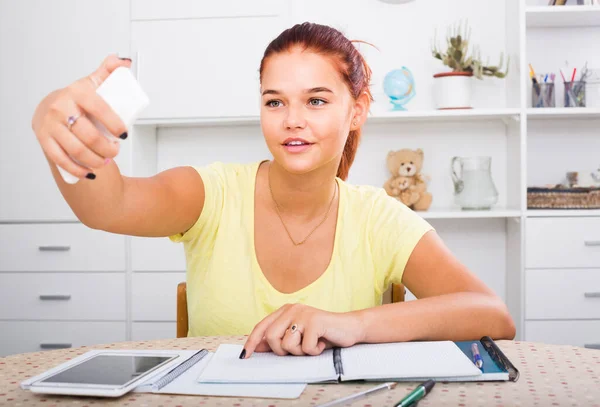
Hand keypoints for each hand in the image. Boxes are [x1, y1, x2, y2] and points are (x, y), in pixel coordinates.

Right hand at [32, 55, 131, 179]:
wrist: (50, 107)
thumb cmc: (77, 98)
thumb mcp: (93, 83)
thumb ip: (108, 71)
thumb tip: (124, 63)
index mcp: (77, 92)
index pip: (100, 109)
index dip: (115, 124)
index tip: (124, 134)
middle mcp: (62, 108)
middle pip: (90, 135)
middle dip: (107, 148)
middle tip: (115, 150)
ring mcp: (51, 125)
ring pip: (77, 150)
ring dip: (96, 160)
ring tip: (106, 160)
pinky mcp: (45, 140)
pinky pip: (62, 160)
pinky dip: (78, 169)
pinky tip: (90, 172)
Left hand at [241, 304, 363, 358]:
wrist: (349, 328)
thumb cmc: (323, 334)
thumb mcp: (298, 337)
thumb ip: (279, 339)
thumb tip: (258, 347)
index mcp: (285, 311)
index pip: (262, 327)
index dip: (252, 342)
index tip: (245, 355)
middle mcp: (292, 309)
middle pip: (272, 338)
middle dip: (283, 351)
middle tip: (298, 349)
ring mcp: (303, 314)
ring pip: (287, 345)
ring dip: (300, 352)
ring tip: (312, 343)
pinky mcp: (314, 321)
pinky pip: (305, 347)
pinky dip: (314, 351)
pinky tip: (321, 343)